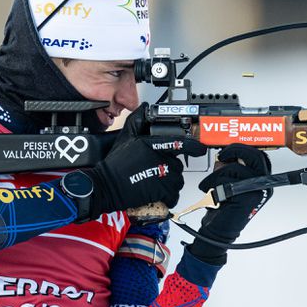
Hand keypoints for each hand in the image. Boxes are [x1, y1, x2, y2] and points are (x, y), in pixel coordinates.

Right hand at [81, 105, 206, 219]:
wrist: (107, 186)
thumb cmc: (115, 165)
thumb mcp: (125, 137)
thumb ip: (137, 121)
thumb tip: (144, 108)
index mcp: (155, 145)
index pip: (182, 143)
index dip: (194, 146)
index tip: (199, 148)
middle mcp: (162, 159)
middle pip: (178, 165)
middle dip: (169, 170)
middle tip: (154, 172)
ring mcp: (164, 176)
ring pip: (176, 181)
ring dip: (168, 184)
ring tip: (152, 183)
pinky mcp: (163, 191)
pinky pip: (172, 195)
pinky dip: (166, 197)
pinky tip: (155, 194)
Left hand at [187, 144, 272, 262]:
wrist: (219, 230)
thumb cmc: (224, 208)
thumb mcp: (231, 183)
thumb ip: (234, 168)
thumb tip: (227, 152)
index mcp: (262, 181)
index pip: (259, 157)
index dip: (244, 149)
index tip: (229, 150)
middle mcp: (263, 186)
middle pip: (255, 157)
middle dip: (235, 151)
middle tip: (222, 156)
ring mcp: (256, 192)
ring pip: (235, 168)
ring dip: (217, 174)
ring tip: (211, 185)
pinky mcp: (246, 198)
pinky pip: (227, 181)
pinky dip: (215, 185)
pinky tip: (213, 194)